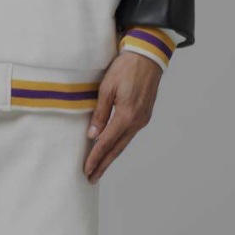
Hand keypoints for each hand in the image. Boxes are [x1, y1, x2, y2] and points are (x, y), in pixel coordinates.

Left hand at [83, 53, 161, 181]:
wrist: (148, 56)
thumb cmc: (126, 68)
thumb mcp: (107, 88)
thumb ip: (100, 113)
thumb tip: (93, 135)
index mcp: (126, 116)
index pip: (106, 142)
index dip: (96, 158)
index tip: (87, 170)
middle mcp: (137, 121)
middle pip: (117, 149)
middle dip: (104, 164)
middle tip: (92, 177)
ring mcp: (143, 119)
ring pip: (124, 142)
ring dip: (112, 156)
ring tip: (100, 167)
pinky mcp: (145, 114)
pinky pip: (130, 134)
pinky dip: (119, 144)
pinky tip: (112, 148)